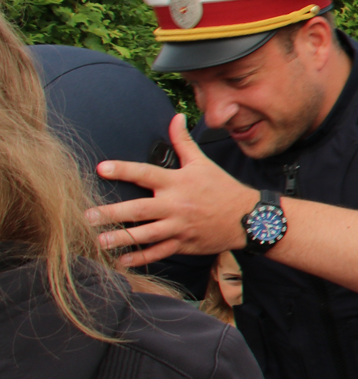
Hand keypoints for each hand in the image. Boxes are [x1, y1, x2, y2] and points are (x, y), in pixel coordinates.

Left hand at [88, 115, 258, 265]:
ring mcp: (179, 226)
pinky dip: (140, 258)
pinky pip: (159, 252)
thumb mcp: (203, 163)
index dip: (123, 170)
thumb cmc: (222, 187)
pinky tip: (121, 261)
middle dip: (112, 213)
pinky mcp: (183, 243)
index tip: (101, 168)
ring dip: (122, 238)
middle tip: (88, 216)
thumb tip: (176, 117)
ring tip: (100, 240)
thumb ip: (183, 142)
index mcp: (178, 182)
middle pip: (139, 209)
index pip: (145, 174)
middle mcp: (176, 205)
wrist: (248, 217)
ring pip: (146, 234)